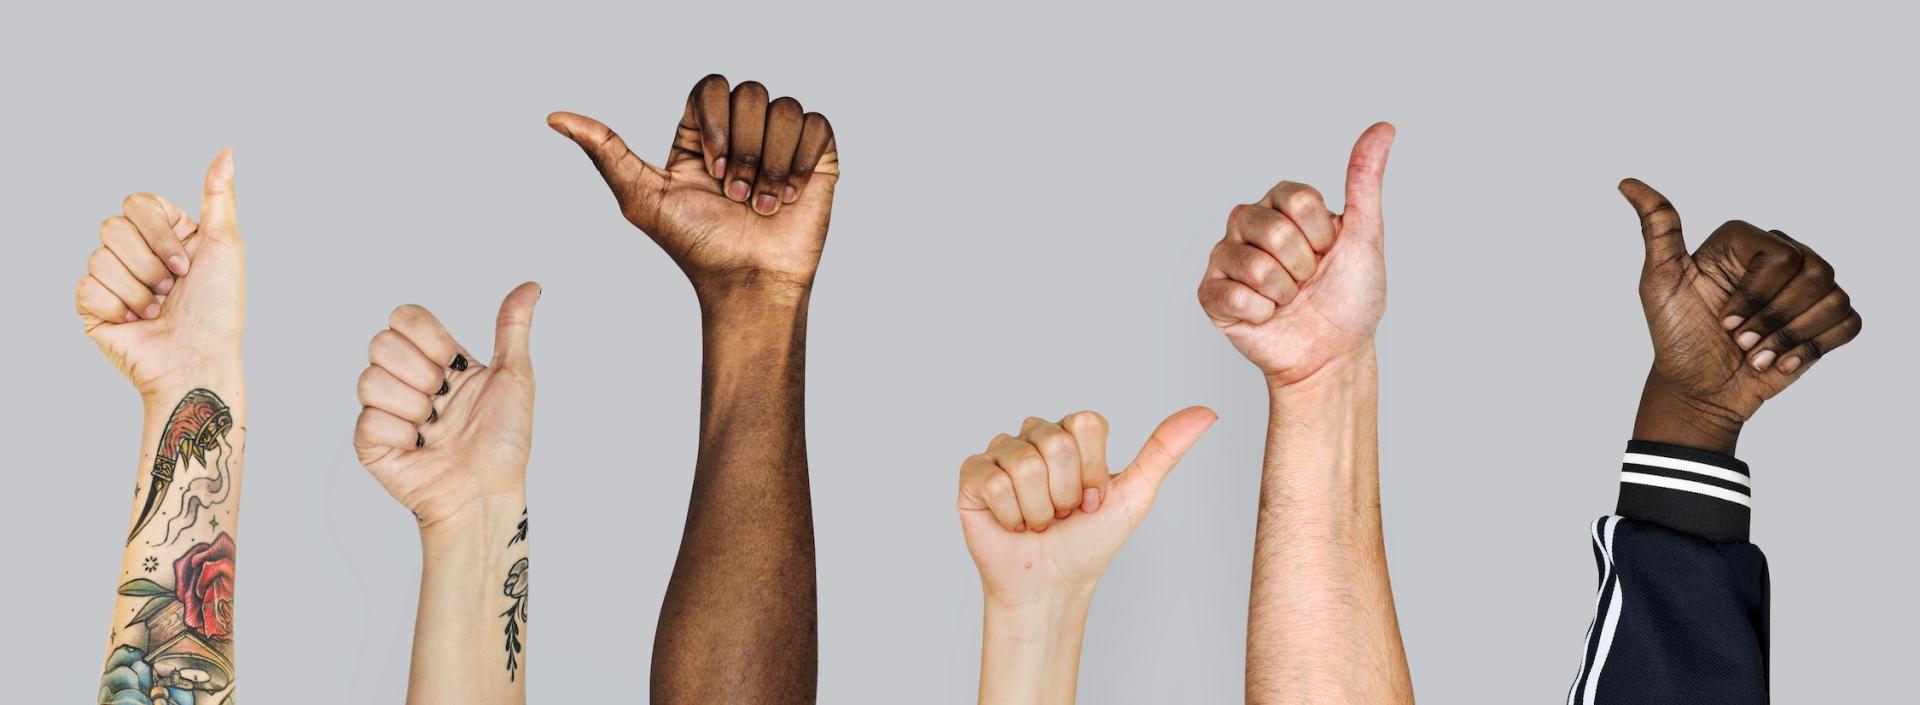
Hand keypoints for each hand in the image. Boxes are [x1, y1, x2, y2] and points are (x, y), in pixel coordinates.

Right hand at [75, 150, 242, 397]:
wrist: (197, 361)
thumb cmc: (219, 308)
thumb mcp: (225, 245)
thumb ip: (218, 196)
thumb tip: (228, 151)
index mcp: (167, 234)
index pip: (137, 203)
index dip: (159, 233)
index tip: (187, 264)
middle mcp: (138, 253)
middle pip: (112, 226)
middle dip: (150, 264)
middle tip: (173, 290)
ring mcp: (112, 278)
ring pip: (99, 257)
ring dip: (138, 290)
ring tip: (159, 311)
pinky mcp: (93, 306)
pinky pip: (87, 287)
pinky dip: (118, 307)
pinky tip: (137, 323)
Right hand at [354, 283, 541, 529]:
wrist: (489, 492)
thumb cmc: (505, 442)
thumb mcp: (516, 378)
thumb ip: (512, 327)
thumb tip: (530, 286)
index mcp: (437, 360)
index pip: (405, 318)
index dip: (430, 338)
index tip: (456, 365)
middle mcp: (407, 381)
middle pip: (381, 343)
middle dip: (421, 373)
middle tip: (444, 400)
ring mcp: (386, 411)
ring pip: (368, 379)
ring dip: (413, 406)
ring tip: (433, 427)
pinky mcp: (370, 444)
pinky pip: (368, 420)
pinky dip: (402, 435)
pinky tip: (421, 447)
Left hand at [549, 74, 837, 299]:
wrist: (747, 282)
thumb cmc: (696, 247)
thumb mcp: (641, 197)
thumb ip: (604, 151)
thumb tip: (554, 117)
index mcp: (703, 132)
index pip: (711, 87)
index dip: (714, 122)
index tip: (711, 168)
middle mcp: (743, 132)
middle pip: (749, 93)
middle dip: (744, 148)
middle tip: (736, 193)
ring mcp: (781, 144)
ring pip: (784, 109)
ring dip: (772, 163)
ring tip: (763, 203)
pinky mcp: (817, 159)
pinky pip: (816, 127)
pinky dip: (801, 164)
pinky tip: (790, 198)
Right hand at [957, 408, 1215, 603]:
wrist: (1052, 586)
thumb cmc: (1091, 543)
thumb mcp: (1135, 494)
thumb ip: (1165, 449)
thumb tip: (1206, 412)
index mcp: (1071, 435)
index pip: (1085, 424)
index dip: (1094, 469)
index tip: (1094, 500)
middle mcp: (1034, 436)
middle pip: (1054, 441)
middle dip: (1066, 492)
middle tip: (1063, 514)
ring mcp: (1001, 453)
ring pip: (1024, 462)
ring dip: (1038, 509)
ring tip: (1037, 523)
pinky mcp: (972, 476)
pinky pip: (993, 481)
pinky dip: (1011, 515)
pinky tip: (1012, 525)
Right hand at [1198, 124, 1393, 385]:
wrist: (1332, 355)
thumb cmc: (1350, 299)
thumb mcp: (1365, 236)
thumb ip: (1364, 181)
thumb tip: (1383, 128)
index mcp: (1282, 205)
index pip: (1298, 199)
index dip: (1322, 234)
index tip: (1329, 252)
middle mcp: (1249, 224)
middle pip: (1273, 230)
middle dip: (1303, 266)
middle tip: (1307, 281)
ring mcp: (1226, 257)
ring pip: (1254, 265)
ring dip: (1284, 293)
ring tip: (1288, 300)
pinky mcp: (1210, 293)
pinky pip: (1232, 295)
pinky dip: (1261, 313)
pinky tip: (1267, 316)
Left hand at [1619, 180, 1862, 450]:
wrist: (1699, 389)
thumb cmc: (1676, 336)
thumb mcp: (1660, 282)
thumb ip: (1657, 229)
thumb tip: (1627, 182)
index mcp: (1745, 242)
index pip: (1782, 254)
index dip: (1755, 294)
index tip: (1723, 319)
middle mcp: (1782, 256)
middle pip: (1814, 273)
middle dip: (1772, 318)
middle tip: (1739, 339)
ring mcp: (1807, 289)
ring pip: (1833, 298)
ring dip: (1789, 337)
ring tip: (1757, 353)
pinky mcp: (1826, 320)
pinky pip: (1848, 322)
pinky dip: (1814, 347)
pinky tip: (1782, 361)